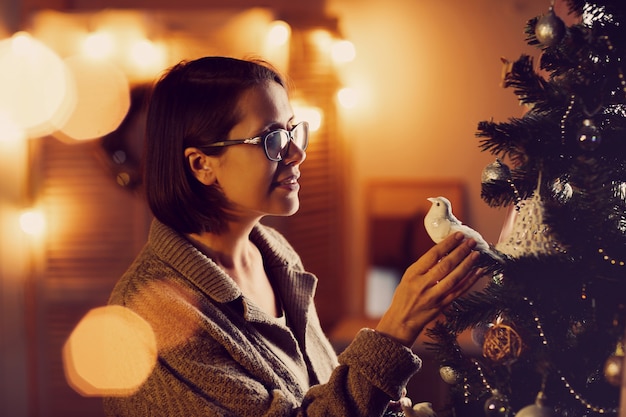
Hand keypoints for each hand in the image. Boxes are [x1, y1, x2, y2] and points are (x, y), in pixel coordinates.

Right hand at [375, 232, 481, 346]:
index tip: (458, 235)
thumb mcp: (408, 278)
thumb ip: (424, 266)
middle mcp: (422, 285)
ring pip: (454, 278)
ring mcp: (433, 296)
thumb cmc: (404, 296)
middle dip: (460, 251)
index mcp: (412, 274)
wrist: (401, 321)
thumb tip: (444, 252)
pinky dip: (469, 281)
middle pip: (446, 265)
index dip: (447, 244)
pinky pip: (459, 291)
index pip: (433, 255)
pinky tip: (478, 272)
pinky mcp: (442, 306)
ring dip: (467, 264)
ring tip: (476, 254)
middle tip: (471, 241)